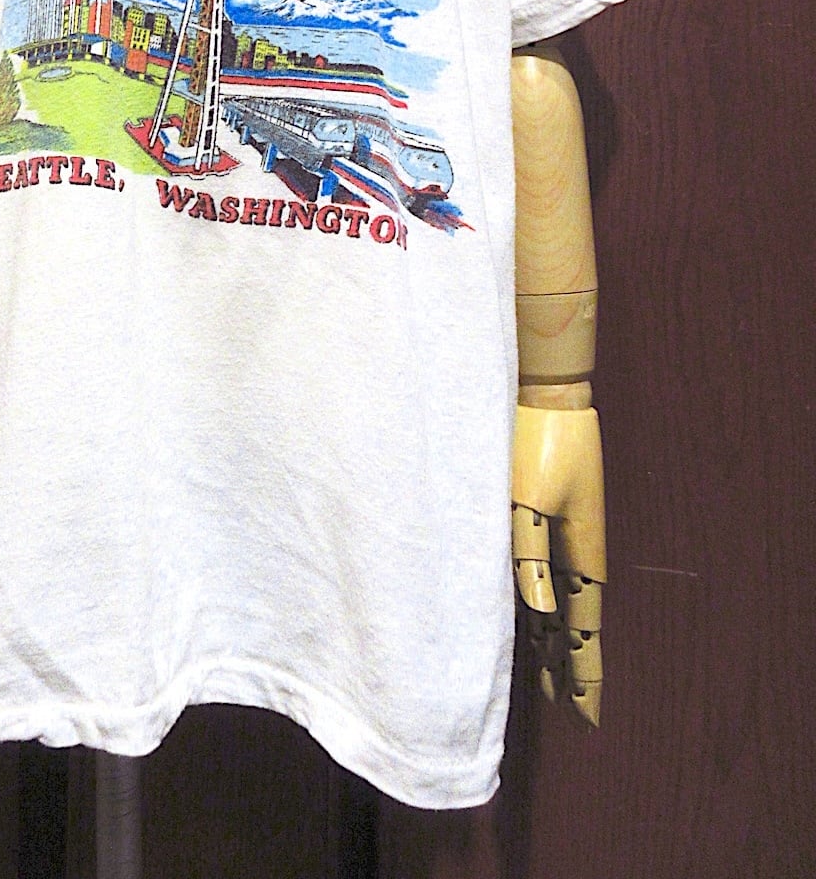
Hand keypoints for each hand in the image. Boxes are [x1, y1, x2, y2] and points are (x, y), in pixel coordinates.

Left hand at [511, 402, 604, 725]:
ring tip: (550, 680)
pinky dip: (543, 606)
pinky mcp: (550, 520)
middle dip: (572, 667)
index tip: (588, 716)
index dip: (584, 674)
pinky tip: (536, 620)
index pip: (584, 630)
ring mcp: (566, 537)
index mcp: (581, 555)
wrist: (549, 399)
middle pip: (575, 624)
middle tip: (574, 714)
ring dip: (556, 640)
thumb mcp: (528, 503)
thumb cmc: (535, 447)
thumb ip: (531, 556)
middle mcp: (578, 553)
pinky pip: (548, 577)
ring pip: (561, 603)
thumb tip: (541, 608)